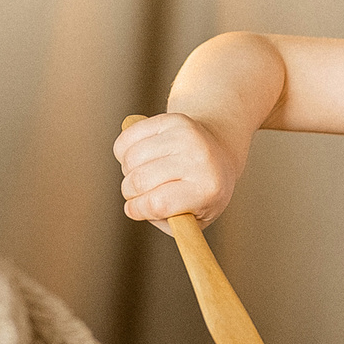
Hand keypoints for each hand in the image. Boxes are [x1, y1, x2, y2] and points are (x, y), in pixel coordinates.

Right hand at [115, 111, 244, 227]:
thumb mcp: (193, 219)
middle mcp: (198, 158)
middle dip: (129, 192)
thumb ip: (167, 222)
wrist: (219, 153)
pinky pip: (127, 138)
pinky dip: (123, 152)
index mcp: (207, 188)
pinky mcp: (171, 120)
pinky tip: (138, 158)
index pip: (158, 203)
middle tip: (137, 194)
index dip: (138, 210)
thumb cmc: (201, 193)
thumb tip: (138, 208)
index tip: (134, 210)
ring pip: (130, 158)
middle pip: (140, 180)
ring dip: (127, 172)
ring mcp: (185, 135)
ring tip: (142, 175)